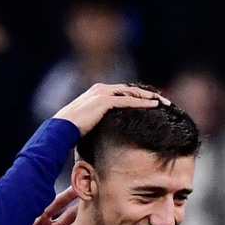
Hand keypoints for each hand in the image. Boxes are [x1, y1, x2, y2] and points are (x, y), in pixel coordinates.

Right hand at [53, 83, 168, 135]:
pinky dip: (143, 103)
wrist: (59, 130)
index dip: (138, 96)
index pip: (123, 92)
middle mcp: (101, 89)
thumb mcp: (87, 124)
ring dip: (150, 98)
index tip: (152, 102)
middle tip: (164, 101)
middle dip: (148, 95)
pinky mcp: (104, 101)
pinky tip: (155, 106)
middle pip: (130, 89)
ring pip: (132, 93)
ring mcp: (102, 93)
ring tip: (164, 103)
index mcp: (97, 92)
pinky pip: (128, 101)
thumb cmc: (70, 132)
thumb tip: (104, 134)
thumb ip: (98, 122)